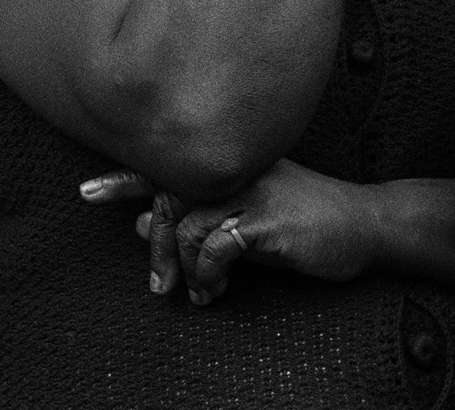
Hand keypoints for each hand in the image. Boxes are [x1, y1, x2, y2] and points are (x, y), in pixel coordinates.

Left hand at [85, 159, 378, 305]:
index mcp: (233, 162)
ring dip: (184, 268)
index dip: (124, 177)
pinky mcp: (271, 217)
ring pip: (188, 223)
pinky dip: (207, 273)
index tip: (86, 192)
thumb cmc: (307, 220)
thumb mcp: (247, 215)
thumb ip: (199, 215)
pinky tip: (216, 290)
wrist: (367, 224)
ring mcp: (256, 189)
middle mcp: (241, 168)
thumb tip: (142, 220)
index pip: (169, 163)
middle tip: (158, 285)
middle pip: (169, 194)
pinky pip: (217, 244)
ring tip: (198, 291)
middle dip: (156, 246)